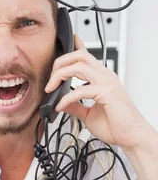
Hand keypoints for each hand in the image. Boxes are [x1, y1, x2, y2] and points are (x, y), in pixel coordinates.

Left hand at [44, 34, 153, 149]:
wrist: (130, 136)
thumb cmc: (115, 125)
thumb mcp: (88, 115)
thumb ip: (75, 107)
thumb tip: (60, 103)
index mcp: (102, 78)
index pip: (86, 56)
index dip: (75, 46)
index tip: (65, 43)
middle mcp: (104, 76)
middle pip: (79, 56)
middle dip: (60, 63)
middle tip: (50, 80)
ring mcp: (106, 82)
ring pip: (78, 66)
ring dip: (60, 75)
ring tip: (51, 89)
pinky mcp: (106, 92)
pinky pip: (80, 89)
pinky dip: (66, 98)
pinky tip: (60, 107)